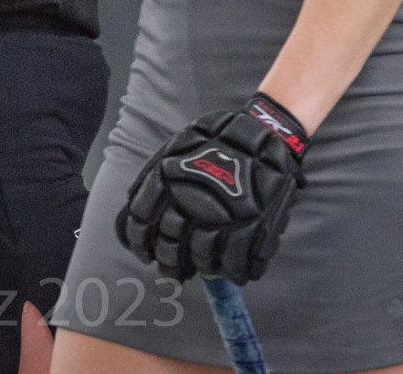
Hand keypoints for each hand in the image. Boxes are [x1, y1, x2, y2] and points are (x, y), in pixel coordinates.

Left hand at [117, 92, 307, 284]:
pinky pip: (237, 263)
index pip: (140, 222)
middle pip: (169, 247)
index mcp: (167, 179)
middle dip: (171, 264)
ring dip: (203, 267)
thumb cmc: (220, 141)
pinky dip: (236, 272)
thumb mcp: (178, 148)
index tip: (146, 255)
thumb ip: (154, 178)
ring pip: (202, 259)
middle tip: (177, 271)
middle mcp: (190, 200)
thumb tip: (134, 212)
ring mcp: (223, 216)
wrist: (268, 131)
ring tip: (208, 265)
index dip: (141, 244)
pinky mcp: (253, 226)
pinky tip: (236, 271)